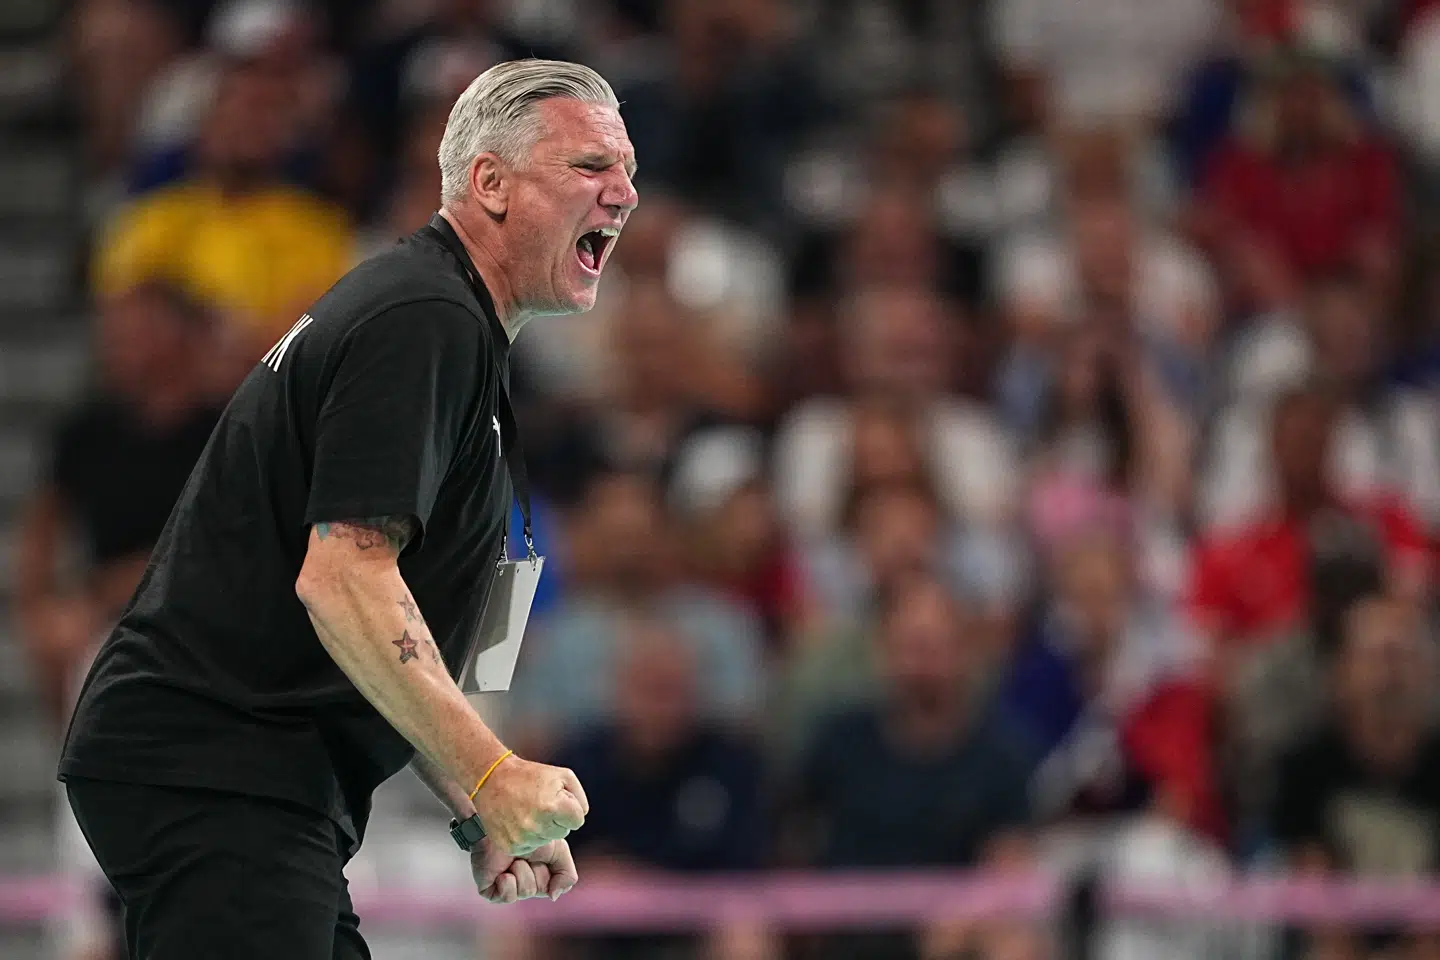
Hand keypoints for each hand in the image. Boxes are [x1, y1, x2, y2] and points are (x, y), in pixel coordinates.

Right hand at [470, 755, 587, 855]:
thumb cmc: (528, 775)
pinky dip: (526, 836)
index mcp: (552, 807)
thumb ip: (579, 797)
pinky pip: (530, 847)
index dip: (569, 809)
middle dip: (555, 819)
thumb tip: (580, 816)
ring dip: (541, 828)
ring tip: (526, 811)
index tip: (555, 799)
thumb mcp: (562, 775)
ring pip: (546, 840)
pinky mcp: (510, 846)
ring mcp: (522, 838)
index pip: (578, 821)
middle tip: (539, 804)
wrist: (491, 779)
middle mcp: (537, 825)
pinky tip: (517, 821)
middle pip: (563, 832)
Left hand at [472, 838, 578, 903]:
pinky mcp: (490, 892)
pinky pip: (508, 896)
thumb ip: (567, 875)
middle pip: (540, 889)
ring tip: (513, 858)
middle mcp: (525, 884)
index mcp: (541, 876)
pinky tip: (502, 870)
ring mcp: (508, 889)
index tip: (544, 855)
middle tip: (527, 853)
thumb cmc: (528, 833)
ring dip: (521, 870)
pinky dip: (508, 881)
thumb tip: (553, 896)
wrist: (501, 823)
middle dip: (536, 868)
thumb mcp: (558, 851)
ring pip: (526, 891)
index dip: (550, 871)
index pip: (554, 888)